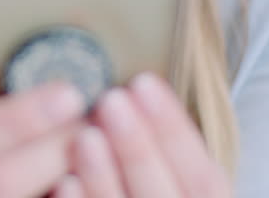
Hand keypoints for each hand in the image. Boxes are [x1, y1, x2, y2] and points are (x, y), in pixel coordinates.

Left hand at [49, 74, 230, 197]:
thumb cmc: (147, 193)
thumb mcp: (168, 182)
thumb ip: (161, 164)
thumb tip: (130, 103)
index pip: (206, 181)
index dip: (176, 130)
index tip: (143, 82)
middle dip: (140, 147)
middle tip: (111, 99)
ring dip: (105, 178)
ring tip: (84, 135)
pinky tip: (62, 184)